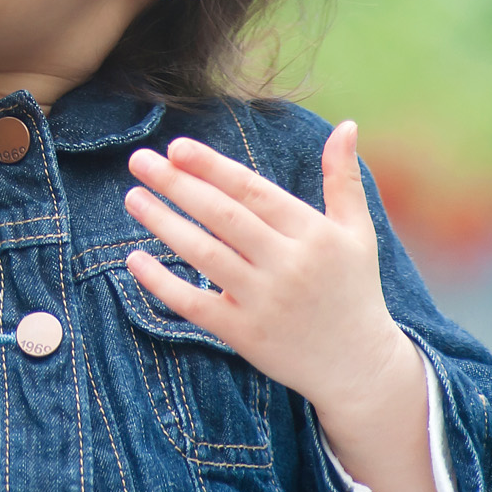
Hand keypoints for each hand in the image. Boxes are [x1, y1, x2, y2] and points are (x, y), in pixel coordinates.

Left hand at [122, 121, 415, 419]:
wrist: (359, 367)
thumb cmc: (353, 289)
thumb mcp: (357, 232)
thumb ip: (343, 178)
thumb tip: (345, 124)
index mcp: (313, 234)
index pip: (253, 192)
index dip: (212, 167)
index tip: (175, 147)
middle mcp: (289, 265)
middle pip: (223, 217)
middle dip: (178, 185)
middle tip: (139, 160)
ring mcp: (265, 302)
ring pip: (204, 255)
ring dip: (164, 223)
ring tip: (133, 197)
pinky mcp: (245, 335)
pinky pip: (195, 304)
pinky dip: (162, 283)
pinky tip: (135, 259)